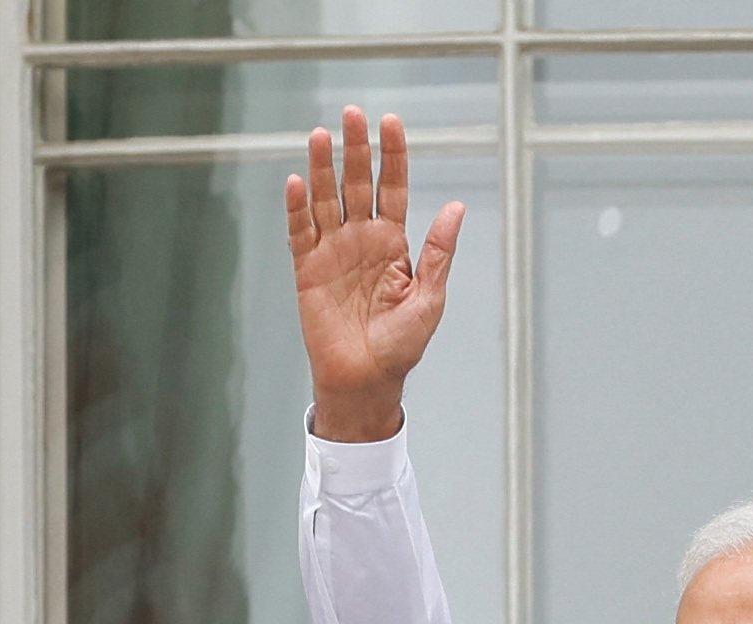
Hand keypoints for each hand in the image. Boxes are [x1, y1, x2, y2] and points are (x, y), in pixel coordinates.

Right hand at [287, 107, 464, 442]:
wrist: (366, 380)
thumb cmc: (401, 346)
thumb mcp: (429, 298)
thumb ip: (438, 252)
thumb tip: (456, 207)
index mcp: (393, 243)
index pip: (392, 188)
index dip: (392, 155)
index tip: (390, 122)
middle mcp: (361, 239)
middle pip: (357, 183)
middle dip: (355, 149)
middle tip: (351, 114)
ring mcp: (332, 251)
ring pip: (325, 199)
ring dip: (321, 168)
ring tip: (319, 136)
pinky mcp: (307, 269)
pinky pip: (300, 232)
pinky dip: (297, 208)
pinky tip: (296, 181)